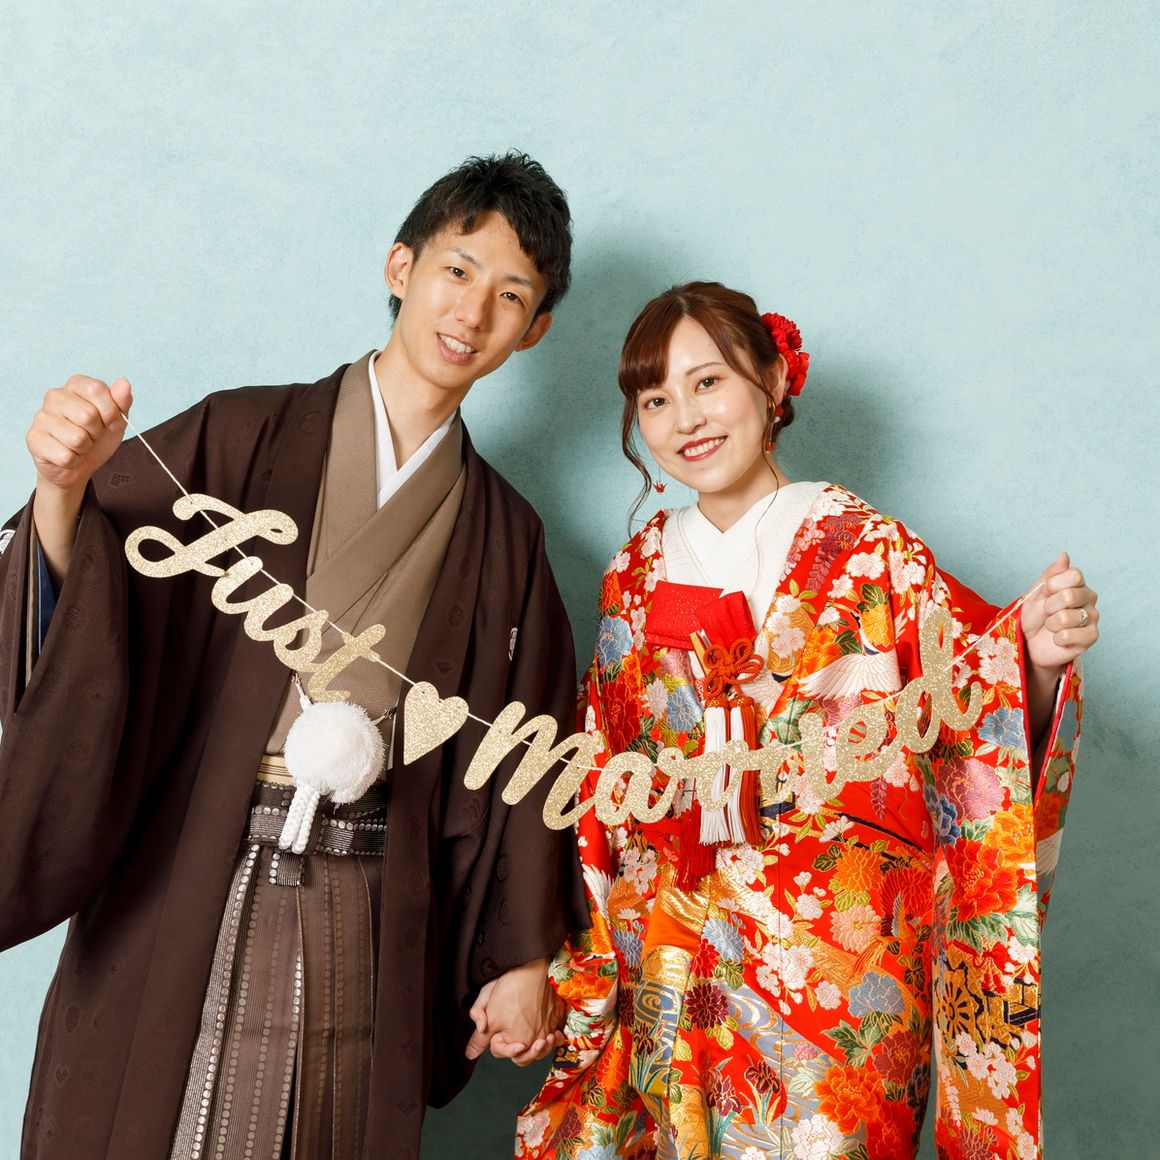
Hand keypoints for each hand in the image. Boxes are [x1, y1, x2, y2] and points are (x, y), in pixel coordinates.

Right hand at [28, 375, 132, 496]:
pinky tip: (66, 454)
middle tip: (91, 435)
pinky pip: (65, 456)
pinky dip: (72, 461)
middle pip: (87, 415)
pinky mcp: (33, 439)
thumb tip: (124, 383)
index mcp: (76, 385)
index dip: (110, 412)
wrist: (79, 466)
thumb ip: (122, 402)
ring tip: (78, 445)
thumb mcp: (116, 420)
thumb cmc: (97, 437)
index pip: (97, 389)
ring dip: (84, 448)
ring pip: (77, 439)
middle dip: (96, 432)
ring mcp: (41, 417)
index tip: (106, 420)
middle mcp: (54, 396)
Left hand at [464, 959, 565, 1066]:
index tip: (495, 1028)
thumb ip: (479, 1037)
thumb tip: (471, 1054)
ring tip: (536, 1041)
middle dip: (515, 1053)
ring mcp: (547, 1031)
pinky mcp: (556, 1020)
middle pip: (522, 1058)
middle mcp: (534, 1040)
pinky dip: (553, 1039)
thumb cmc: (512, 989)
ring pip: (541, 1051)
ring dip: (538, 1050)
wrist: (534, 969)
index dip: (494, 1041)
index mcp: (516, 1041)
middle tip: (514, 1042)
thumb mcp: (488, 1011)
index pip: (500, 1052)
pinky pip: (556, 1037)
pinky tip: (550, 1036)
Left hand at [1021, 552, 1098, 672]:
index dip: (1053, 585)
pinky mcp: (1091, 637)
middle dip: (1049, 606)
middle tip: (1047, 612)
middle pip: (1069, 595)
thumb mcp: (1036, 593)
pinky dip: (1057, 638)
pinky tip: (1058, 638)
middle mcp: (1089, 598)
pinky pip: (1069, 635)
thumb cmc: (1034, 616)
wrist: (1030, 642)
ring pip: (1066, 617)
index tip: (1046, 593)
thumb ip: (1051, 574)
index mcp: (1077, 584)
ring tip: (1052, 626)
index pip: (1074, 575)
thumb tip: (1064, 555)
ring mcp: (1092, 618)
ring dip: (1051, 624)